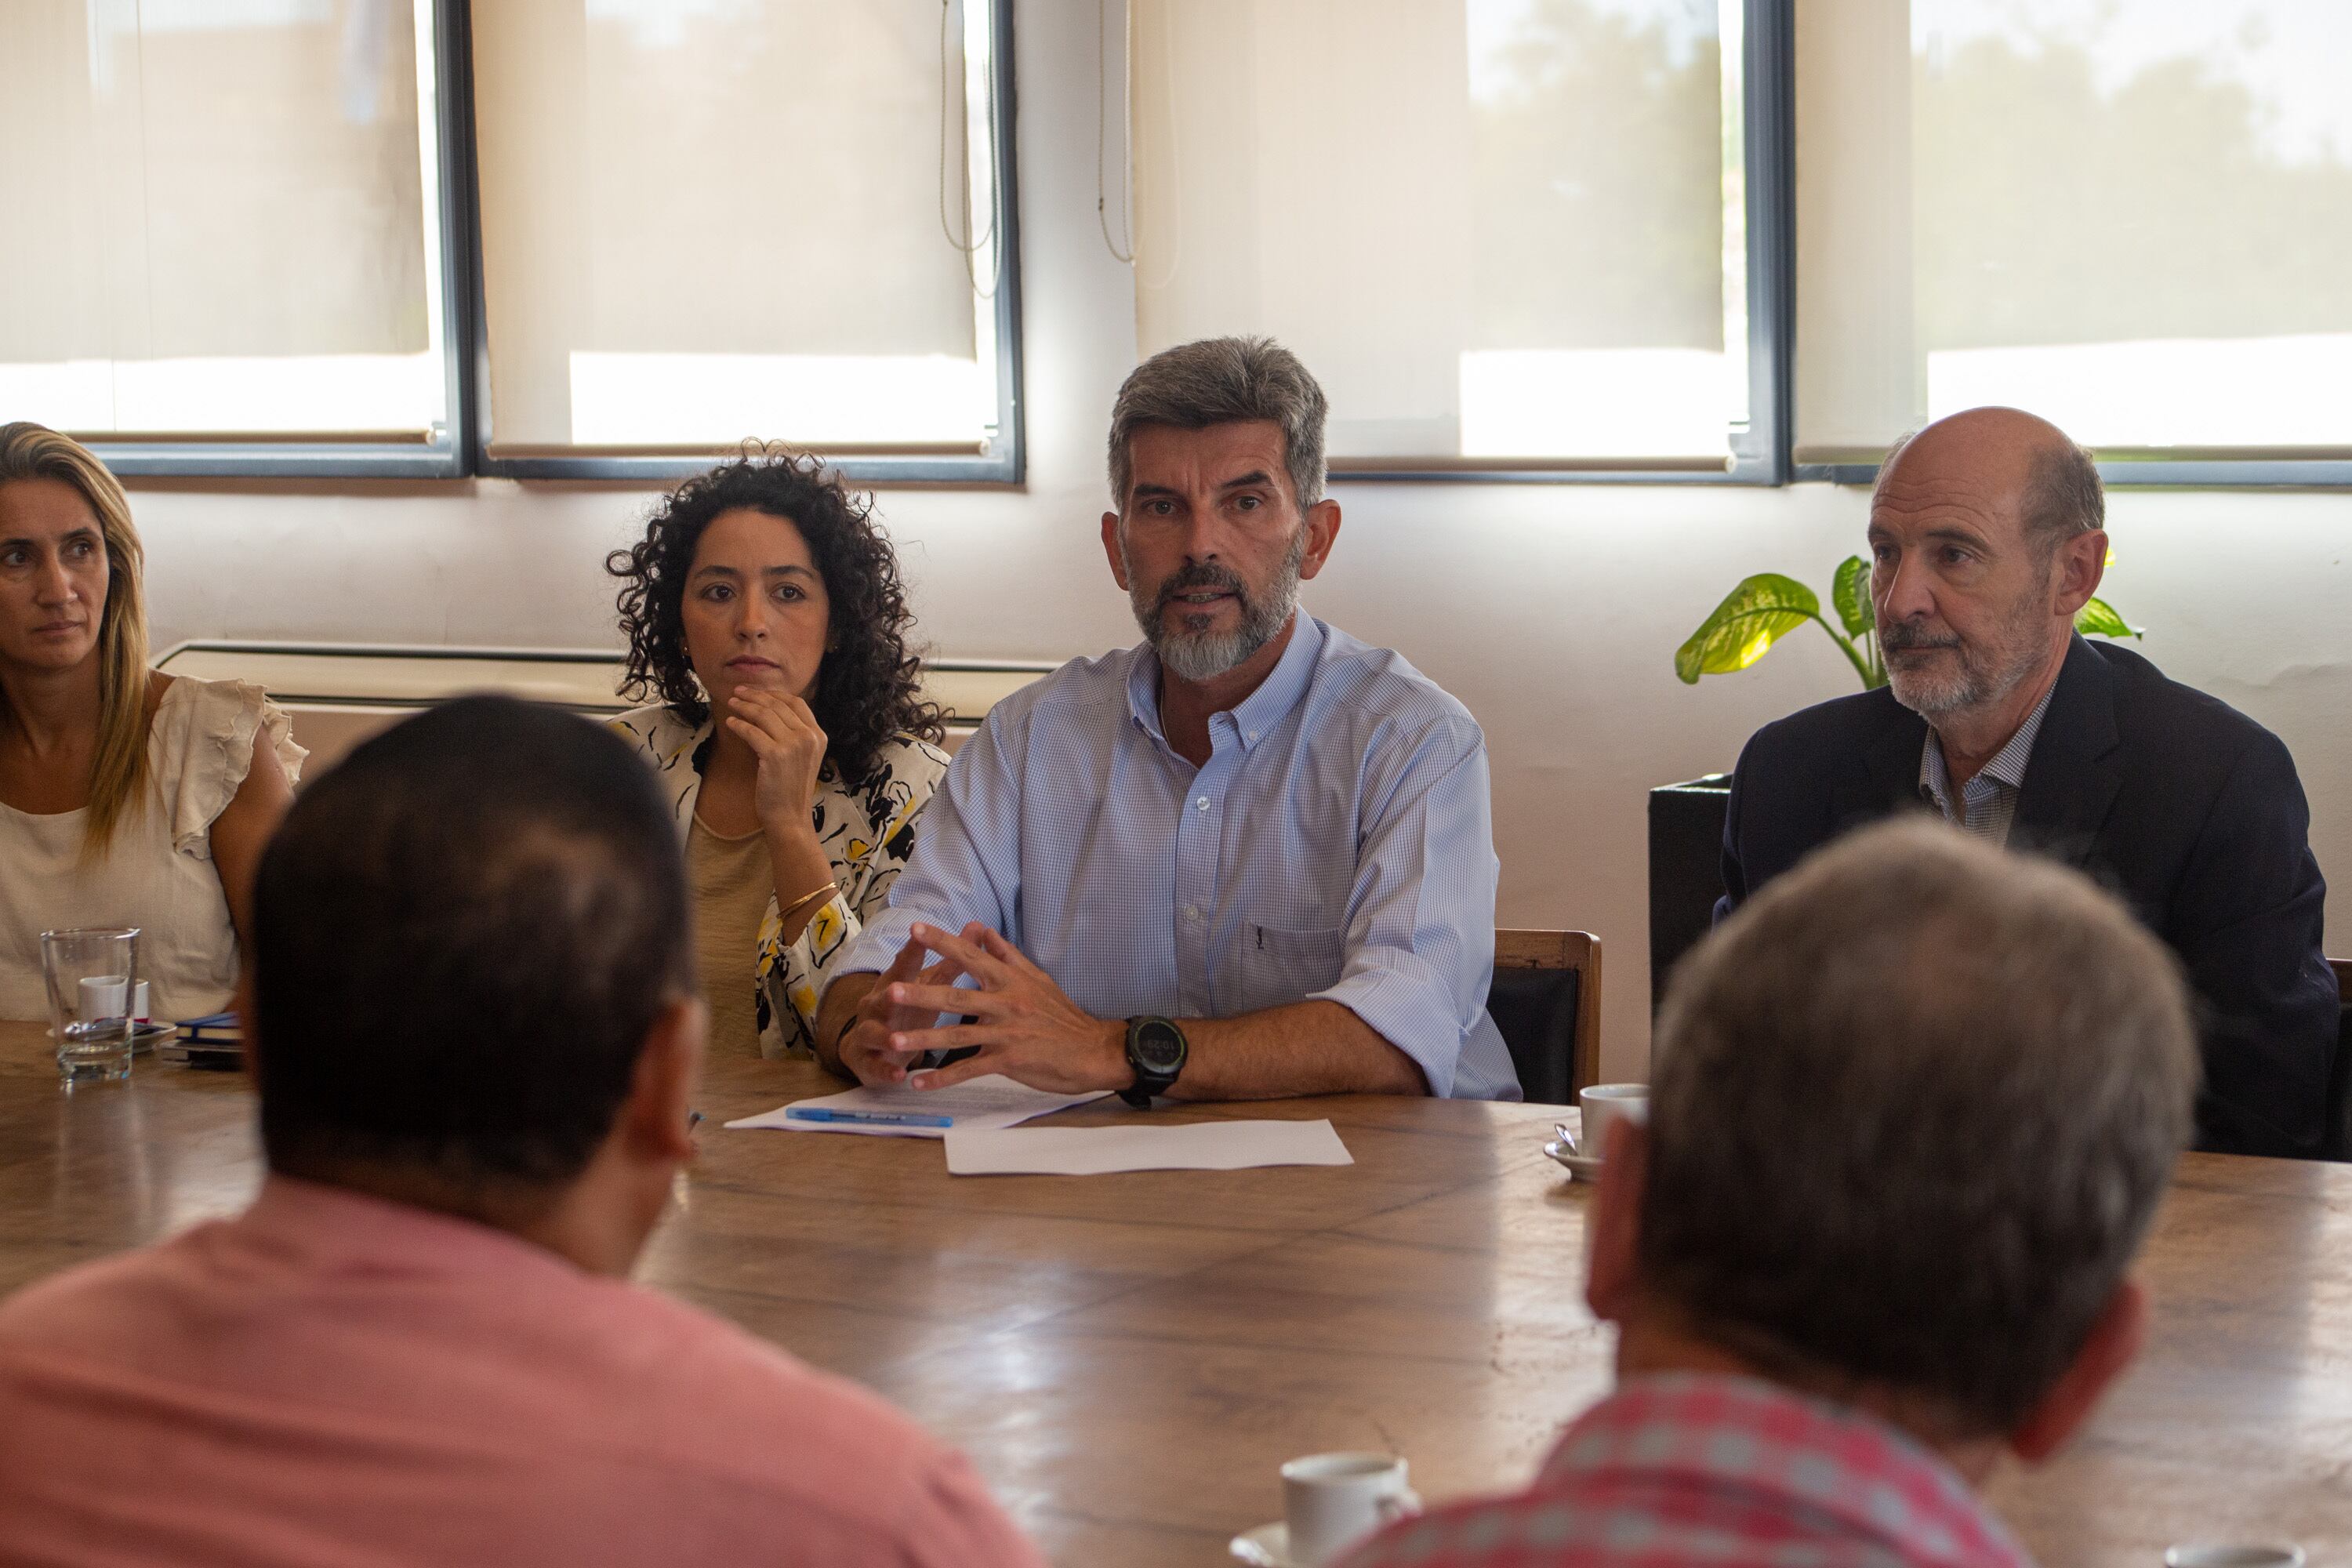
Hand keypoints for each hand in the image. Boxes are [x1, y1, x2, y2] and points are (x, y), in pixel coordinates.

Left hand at [726, 688, 826, 838]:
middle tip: (737, 692)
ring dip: (744, 706)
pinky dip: (739, 725)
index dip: (774, 693)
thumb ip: (795, 734)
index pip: (797, 703)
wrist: (790, 816)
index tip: (757, 691)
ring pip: (764, 714)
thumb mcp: (802, 756)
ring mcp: (793, 745)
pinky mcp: (775, 755)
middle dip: (755, 695)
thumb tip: (768, 710)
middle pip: (778, 705)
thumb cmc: (791, 789)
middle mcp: (809, 737)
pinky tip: (731, 723)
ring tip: (731, 704)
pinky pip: (752, 732)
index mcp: (818, 735)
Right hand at [837, 935, 968, 1087]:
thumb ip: (953, 960)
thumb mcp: (930, 986)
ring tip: (895, 1040)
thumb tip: (977, 925)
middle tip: (896, 990)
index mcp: (894, 982)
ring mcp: (868, 1033)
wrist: (872, 1049)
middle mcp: (877, 1004)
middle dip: (891, 993)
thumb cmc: (907, 1010)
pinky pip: (875, 1067)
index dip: (911, 949)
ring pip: (873, 1032)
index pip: (905, 963)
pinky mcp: (867, 1061)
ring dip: (884, 1036)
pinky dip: (886, 1071)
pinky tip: (899, 1076)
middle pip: (884, 996)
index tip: (917, 931)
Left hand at [885, 923, 1129, 1094]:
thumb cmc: (1062, 1015)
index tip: (916, 928)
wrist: (1092, 1050)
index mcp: (1010, 980)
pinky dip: (943, 1078)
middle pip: (956, 997)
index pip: (971, 956)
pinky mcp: (1008, 1061)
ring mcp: (1006, 1033)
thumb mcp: (1037, 979)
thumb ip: (1007, 956)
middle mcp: (1005, 1003)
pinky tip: (920, 1082)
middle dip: (921, 994)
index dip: (943, 942)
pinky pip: (969, 1069)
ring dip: (923, 1038)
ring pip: (957, 1036)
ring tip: (894, 1040)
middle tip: (891, 991)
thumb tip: (984, 931)